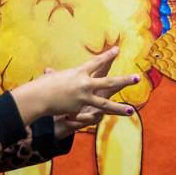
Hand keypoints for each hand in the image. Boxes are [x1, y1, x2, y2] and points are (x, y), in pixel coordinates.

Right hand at [11, 47, 138, 125]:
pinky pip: (89, 115)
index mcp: (79, 72)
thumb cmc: (42, 85)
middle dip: (124, 80)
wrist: (37, 97)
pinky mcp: (79, 109)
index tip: (117, 50)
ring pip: (105, 104)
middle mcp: (84, 83)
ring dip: (119, 108)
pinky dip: (88, 118)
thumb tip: (48, 71)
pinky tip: (86, 124)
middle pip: (108, 81)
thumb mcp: (51, 78)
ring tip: (132, 110)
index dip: (108, 57)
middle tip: (137, 78)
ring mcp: (83, 97)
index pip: (96, 62)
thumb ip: (54, 76)